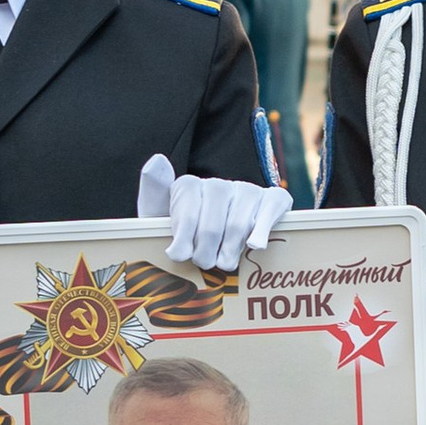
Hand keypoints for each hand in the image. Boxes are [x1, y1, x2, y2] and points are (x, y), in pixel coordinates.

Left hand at [136, 155, 294, 272]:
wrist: (212, 238)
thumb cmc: (183, 232)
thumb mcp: (159, 217)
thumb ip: (153, 192)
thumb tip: (156, 160)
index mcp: (188, 186)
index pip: (187, 219)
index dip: (185, 245)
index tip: (181, 256)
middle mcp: (218, 184)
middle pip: (212, 228)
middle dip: (206, 254)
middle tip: (204, 264)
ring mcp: (246, 190)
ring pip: (239, 226)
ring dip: (230, 253)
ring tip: (223, 262)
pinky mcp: (272, 198)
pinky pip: (271, 211)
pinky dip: (262, 230)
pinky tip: (254, 246)